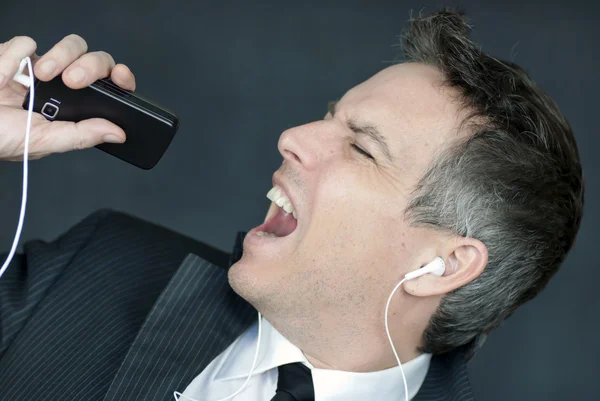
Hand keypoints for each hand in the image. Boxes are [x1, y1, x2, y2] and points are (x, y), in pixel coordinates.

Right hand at [0, 34, 135, 160]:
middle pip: (96, 59)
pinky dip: (15, 58)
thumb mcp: (43, 142)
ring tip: (41, 76)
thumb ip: (81, 135)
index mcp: (76, 107)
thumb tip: (117, 133)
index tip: (121, 77)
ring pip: (72, 45)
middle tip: (73, 81)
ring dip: (59, 56)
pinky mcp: (16, 55)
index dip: (121, 78)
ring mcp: (42, 68)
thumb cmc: (0, 137)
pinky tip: (5, 76)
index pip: (110, 87)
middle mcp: (64, 86)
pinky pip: (27, 43)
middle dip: (89, 65)